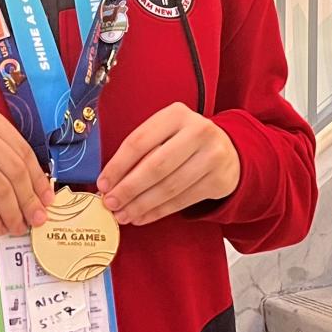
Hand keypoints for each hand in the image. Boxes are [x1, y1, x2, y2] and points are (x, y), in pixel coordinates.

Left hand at [96, 102, 239, 226]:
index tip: (103, 183)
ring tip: (123, 214)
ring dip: (141, 205)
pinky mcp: (218, 180)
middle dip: (128, 189)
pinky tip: (142, 216)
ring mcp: (212, 156)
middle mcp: (198, 131)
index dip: (117, 166)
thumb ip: (141, 151)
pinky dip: (158, 211)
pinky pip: (181, 201)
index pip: (139, 142)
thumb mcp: (165, 133)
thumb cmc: (185, 142)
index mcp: (176, 114)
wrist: (228, 150)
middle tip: (111, 203)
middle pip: (155, 166)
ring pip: (168, 187)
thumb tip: (110, 182)